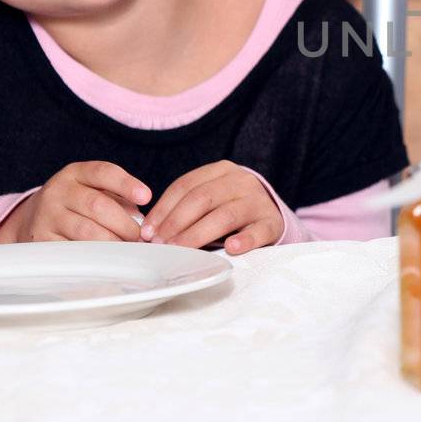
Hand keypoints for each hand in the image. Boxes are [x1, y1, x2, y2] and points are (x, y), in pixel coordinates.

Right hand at [0, 161, 149, 243]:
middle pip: (98, 205)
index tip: (146, 197)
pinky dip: (93, 256)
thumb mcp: (93, 191)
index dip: (127, 184)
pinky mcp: (42, 240)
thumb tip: (143, 222)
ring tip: (126, 248)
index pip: (103, 172)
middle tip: (139, 237)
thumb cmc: (76, 205)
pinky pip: (72, 250)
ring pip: (86, 231)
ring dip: (112, 242)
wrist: (33, 219)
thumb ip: (117, 200)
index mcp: (75, 174)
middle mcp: (58, 191)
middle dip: (124, 224)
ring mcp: (47, 216)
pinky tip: (106, 259)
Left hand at [140, 161, 283, 254]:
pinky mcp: (272, 222)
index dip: (163, 209)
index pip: (186, 186)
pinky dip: (244, 240)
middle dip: (176, 223)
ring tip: (181, 250)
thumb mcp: (210, 199)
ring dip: (198, 234)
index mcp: (220, 171)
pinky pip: (258, 231)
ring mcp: (258, 201)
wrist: (271, 213)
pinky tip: (230, 248)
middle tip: (161, 245)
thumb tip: (149, 231)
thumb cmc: (230, 208)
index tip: (148, 232)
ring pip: (225, 215)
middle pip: (203, 198)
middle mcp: (240, 181)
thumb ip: (185, 208)